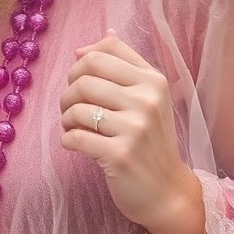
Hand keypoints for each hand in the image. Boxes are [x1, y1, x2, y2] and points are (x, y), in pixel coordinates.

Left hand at [59, 30, 204, 233]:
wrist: (167, 191)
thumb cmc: (150, 140)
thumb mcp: (146, 96)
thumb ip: (121, 64)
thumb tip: (90, 42)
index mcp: (153, 80)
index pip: (99, 55)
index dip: (79, 67)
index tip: (79, 82)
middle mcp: (147, 101)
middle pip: (83, 79)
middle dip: (68, 93)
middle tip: (71, 108)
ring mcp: (135, 129)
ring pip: (77, 107)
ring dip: (66, 118)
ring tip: (73, 127)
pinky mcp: (120, 155)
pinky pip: (75, 136)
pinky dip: (67, 139)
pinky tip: (75, 144)